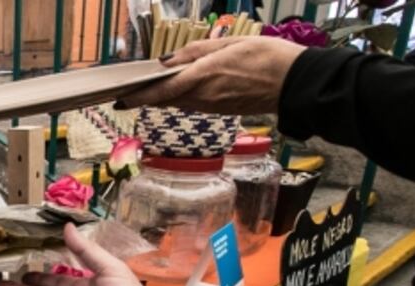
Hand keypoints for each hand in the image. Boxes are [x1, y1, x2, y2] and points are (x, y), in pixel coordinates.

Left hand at [119, 37, 304, 114]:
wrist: (295, 83)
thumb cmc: (266, 56)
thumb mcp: (229, 45)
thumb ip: (195, 53)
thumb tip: (167, 63)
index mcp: (204, 77)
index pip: (162, 92)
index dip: (138, 97)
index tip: (119, 100)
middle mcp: (204, 97)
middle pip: (166, 100)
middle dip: (146, 96)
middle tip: (128, 91)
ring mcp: (212, 107)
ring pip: (179, 102)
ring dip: (163, 96)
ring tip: (149, 86)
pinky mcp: (220, 111)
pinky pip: (194, 104)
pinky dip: (182, 97)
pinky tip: (180, 88)